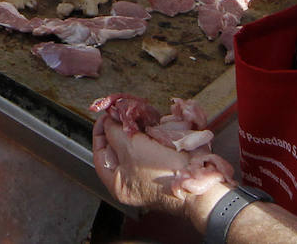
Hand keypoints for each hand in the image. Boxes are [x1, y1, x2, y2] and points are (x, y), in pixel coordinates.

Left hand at [93, 114, 230, 226]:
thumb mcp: (130, 147)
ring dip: (136, 128)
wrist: (195, 180)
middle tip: (122, 112)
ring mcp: (148, 173)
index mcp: (118, 183)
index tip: (105, 116)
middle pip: (118, 149)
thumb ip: (114, 132)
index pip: (100, 155)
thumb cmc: (161, 172)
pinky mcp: (163, 164)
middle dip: (120, 128)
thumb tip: (110, 121)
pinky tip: (152, 123)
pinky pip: (151, 145)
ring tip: (138, 116)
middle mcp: (131, 180)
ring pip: (136, 145)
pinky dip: (151, 133)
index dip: (100, 133)